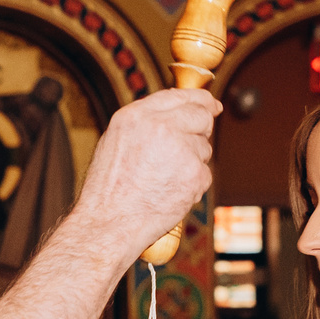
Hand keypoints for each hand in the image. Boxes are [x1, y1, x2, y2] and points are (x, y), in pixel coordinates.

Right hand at [72, 88, 219, 253]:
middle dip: (202, 129)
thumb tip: (174, 116)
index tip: (211, 103)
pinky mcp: (195, 174)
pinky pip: (205, 173)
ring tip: (164, 179)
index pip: (179, 96)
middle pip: (201, 116)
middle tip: (194, 144)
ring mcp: (181, 149)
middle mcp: (160, 127)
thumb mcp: (116, 142)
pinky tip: (171, 193)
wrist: (109, 223)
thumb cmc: (108, 190)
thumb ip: (145, 124)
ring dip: (192, 162)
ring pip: (203, 148)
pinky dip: (193, 184)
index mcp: (137, 116)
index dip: (200, 99)